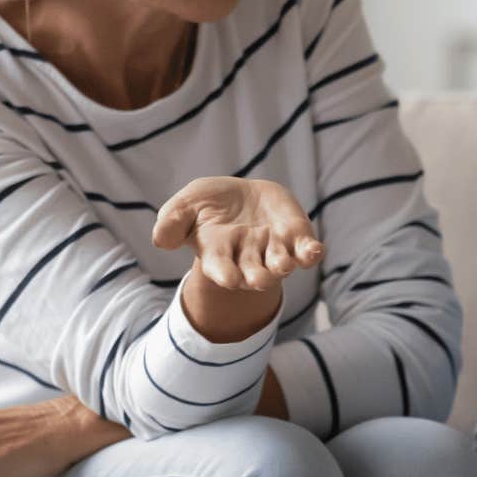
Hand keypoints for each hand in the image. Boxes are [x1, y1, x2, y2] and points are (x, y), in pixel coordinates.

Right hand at [152, 176, 323, 290]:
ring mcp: (274, 249)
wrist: (241, 197)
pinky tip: (315, 250)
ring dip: (282, 265)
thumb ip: (172, 221)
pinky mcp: (296, 237)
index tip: (229, 279)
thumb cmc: (208, 205)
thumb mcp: (186, 205)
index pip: (221, 268)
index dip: (225, 274)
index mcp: (219, 253)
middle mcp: (248, 257)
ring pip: (280, 263)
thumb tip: (161, 239)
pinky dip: (311, 253)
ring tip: (284, 264)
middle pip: (253, 272)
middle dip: (257, 276)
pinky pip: (305, 251)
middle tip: (259, 280)